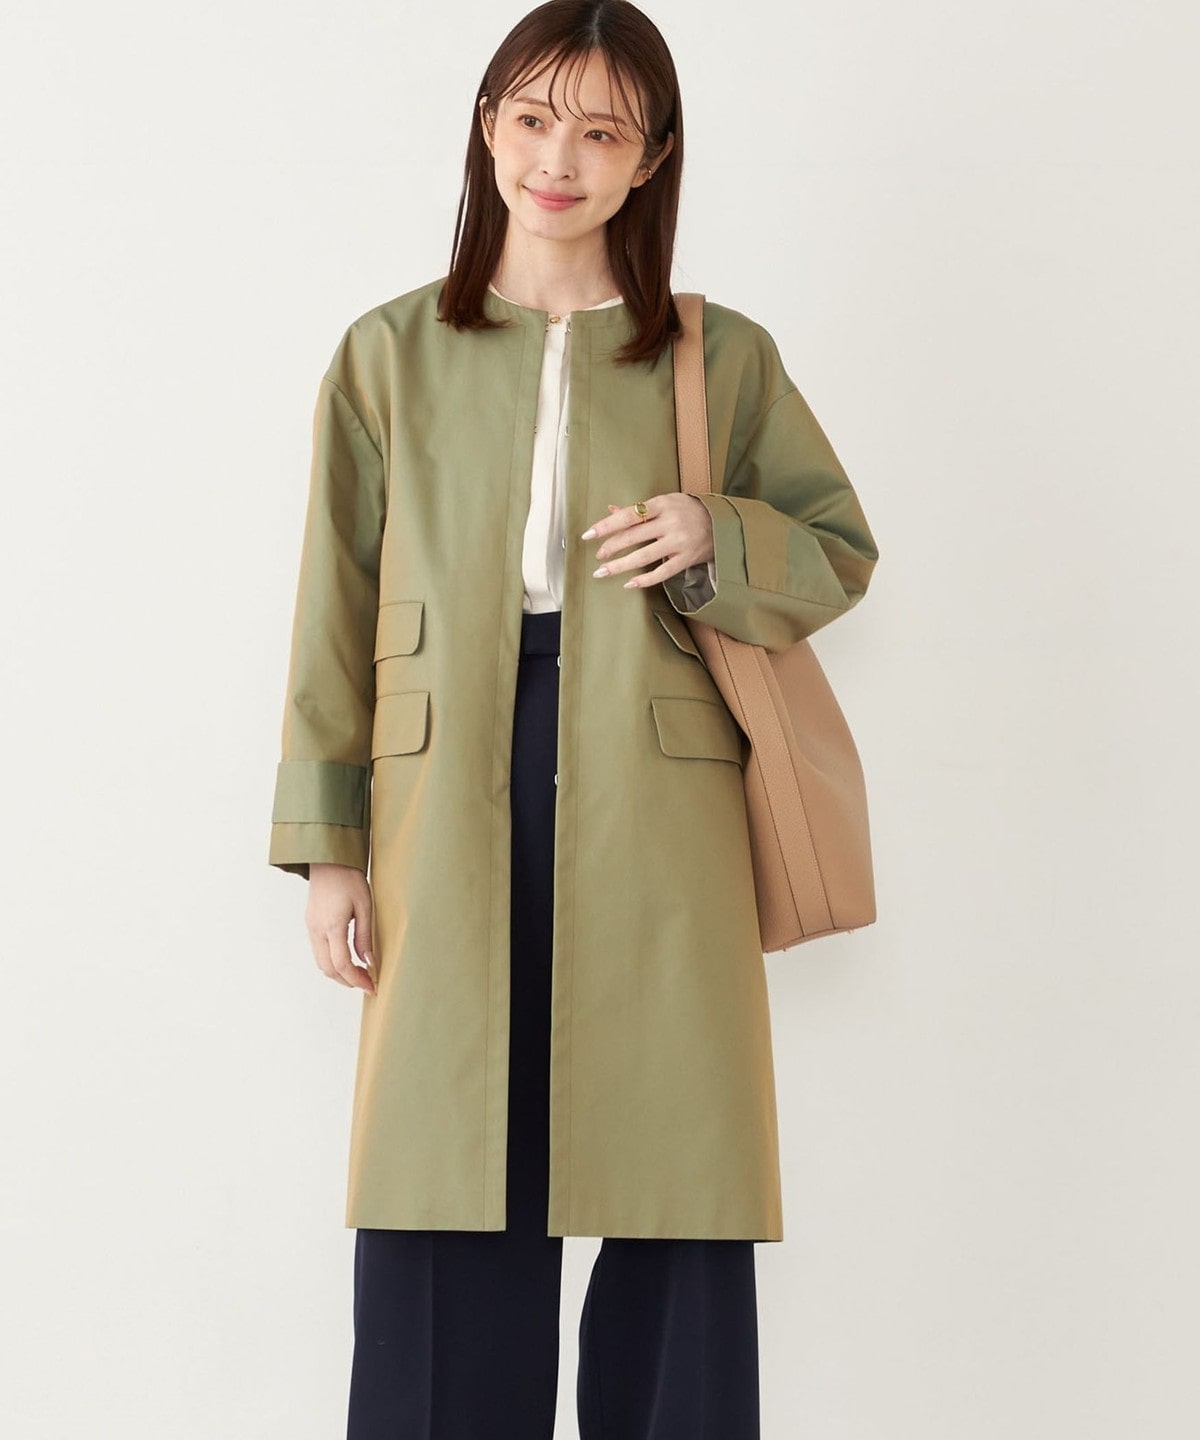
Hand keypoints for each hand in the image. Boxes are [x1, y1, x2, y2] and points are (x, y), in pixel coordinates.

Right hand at [306, 863, 376, 994]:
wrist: (329, 861)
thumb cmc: (349, 879)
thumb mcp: (365, 906)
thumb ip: (365, 936)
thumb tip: (368, 961)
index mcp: (332, 926)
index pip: (342, 964)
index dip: (357, 980)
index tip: (371, 986)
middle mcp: (317, 930)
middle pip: (328, 969)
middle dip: (347, 981)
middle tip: (366, 983)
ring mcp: (311, 927)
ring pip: (321, 963)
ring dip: (338, 973)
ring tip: (358, 974)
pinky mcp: (310, 924)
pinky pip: (318, 951)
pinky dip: (331, 962)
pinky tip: (346, 959)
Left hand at [581, 495, 713, 590]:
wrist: (722, 523)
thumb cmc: (688, 511)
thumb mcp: (664, 503)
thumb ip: (638, 510)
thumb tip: (610, 511)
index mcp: (662, 504)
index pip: (628, 516)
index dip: (606, 525)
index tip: (588, 534)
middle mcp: (670, 522)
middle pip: (633, 537)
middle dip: (610, 548)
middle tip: (597, 556)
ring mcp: (679, 542)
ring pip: (643, 557)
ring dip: (620, 566)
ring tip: (602, 572)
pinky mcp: (686, 559)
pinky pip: (662, 573)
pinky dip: (644, 580)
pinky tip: (629, 584)